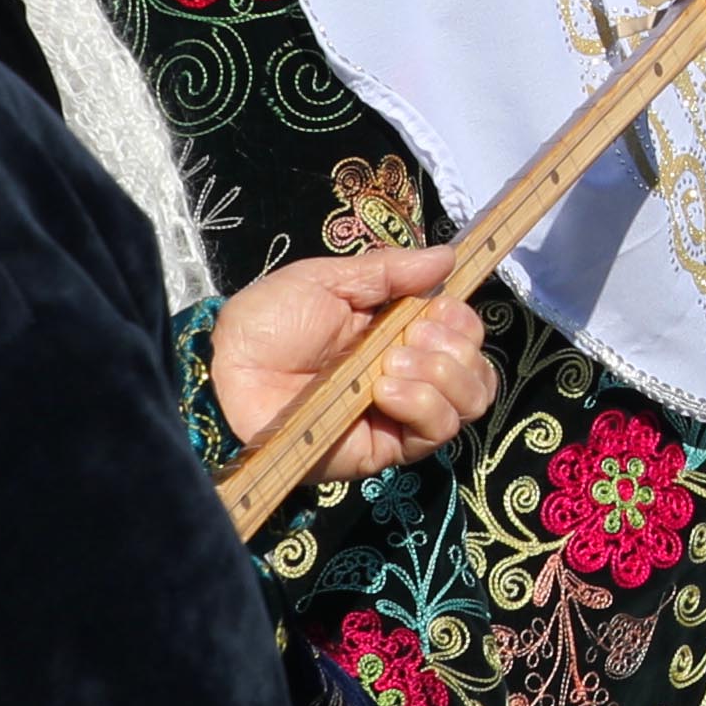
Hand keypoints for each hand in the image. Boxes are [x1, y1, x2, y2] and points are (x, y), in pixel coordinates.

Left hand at [211, 242, 495, 480]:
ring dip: (442, 374)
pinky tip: (386, 389)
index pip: (464, 333)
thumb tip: (448, 258)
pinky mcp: (385, 448)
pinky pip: (434, 432)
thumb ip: (390, 271)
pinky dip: (423, 404)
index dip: (462, 321)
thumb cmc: (267, 324)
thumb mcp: (327, 281)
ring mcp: (400, 414)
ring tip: (390, 364)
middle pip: (478, 370)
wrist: (227, 372)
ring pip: (469, 402)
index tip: (436, 308)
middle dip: (455, 346)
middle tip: (409, 337)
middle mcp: (408, 375)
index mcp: (397, 333)